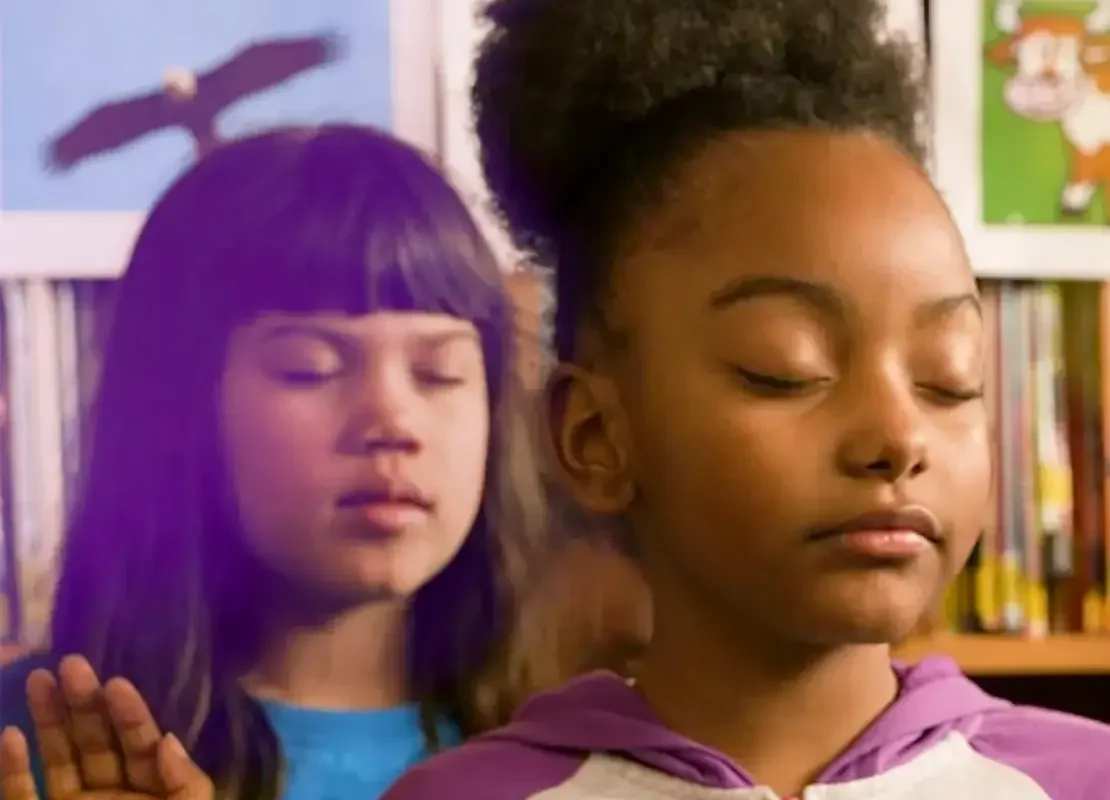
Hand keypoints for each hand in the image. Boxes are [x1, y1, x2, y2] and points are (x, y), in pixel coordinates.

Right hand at [0, 655, 213, 798]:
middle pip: (97, 742)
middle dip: (84, 702)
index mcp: (152, 790)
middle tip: (72, 662)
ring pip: (58, 759)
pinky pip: (20, 796)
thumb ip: (186, 784)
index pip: (141, 743)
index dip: (130, 713)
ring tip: (39, 676)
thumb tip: (168, 741)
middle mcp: (111, 794)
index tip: (116, 682)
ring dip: (48, 719)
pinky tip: (11, 734)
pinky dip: (13, 769)